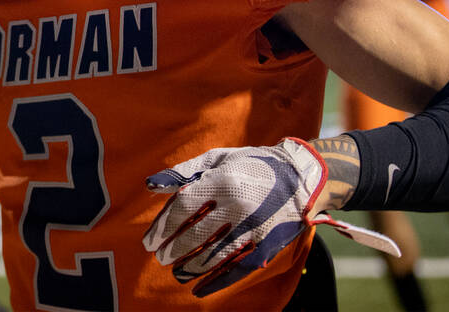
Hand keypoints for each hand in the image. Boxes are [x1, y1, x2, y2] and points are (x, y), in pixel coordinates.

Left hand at [142, 138, 398, 296]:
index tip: (149, 242)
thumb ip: (183, 171)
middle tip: (162, 258)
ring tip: (178, 273)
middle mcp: (235, 204)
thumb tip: (150, 186)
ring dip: (191, 268)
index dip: (162, 228)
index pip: (182, 208)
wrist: (299, 175)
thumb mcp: (217, 158)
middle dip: (173, 250)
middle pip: (195, 235)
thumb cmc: (250, 163)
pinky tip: (201, 289)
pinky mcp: (268, 243)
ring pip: (214, 255)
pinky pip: (239, 267)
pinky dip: (218, 281)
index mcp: (220, 180)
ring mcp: (253, 225)